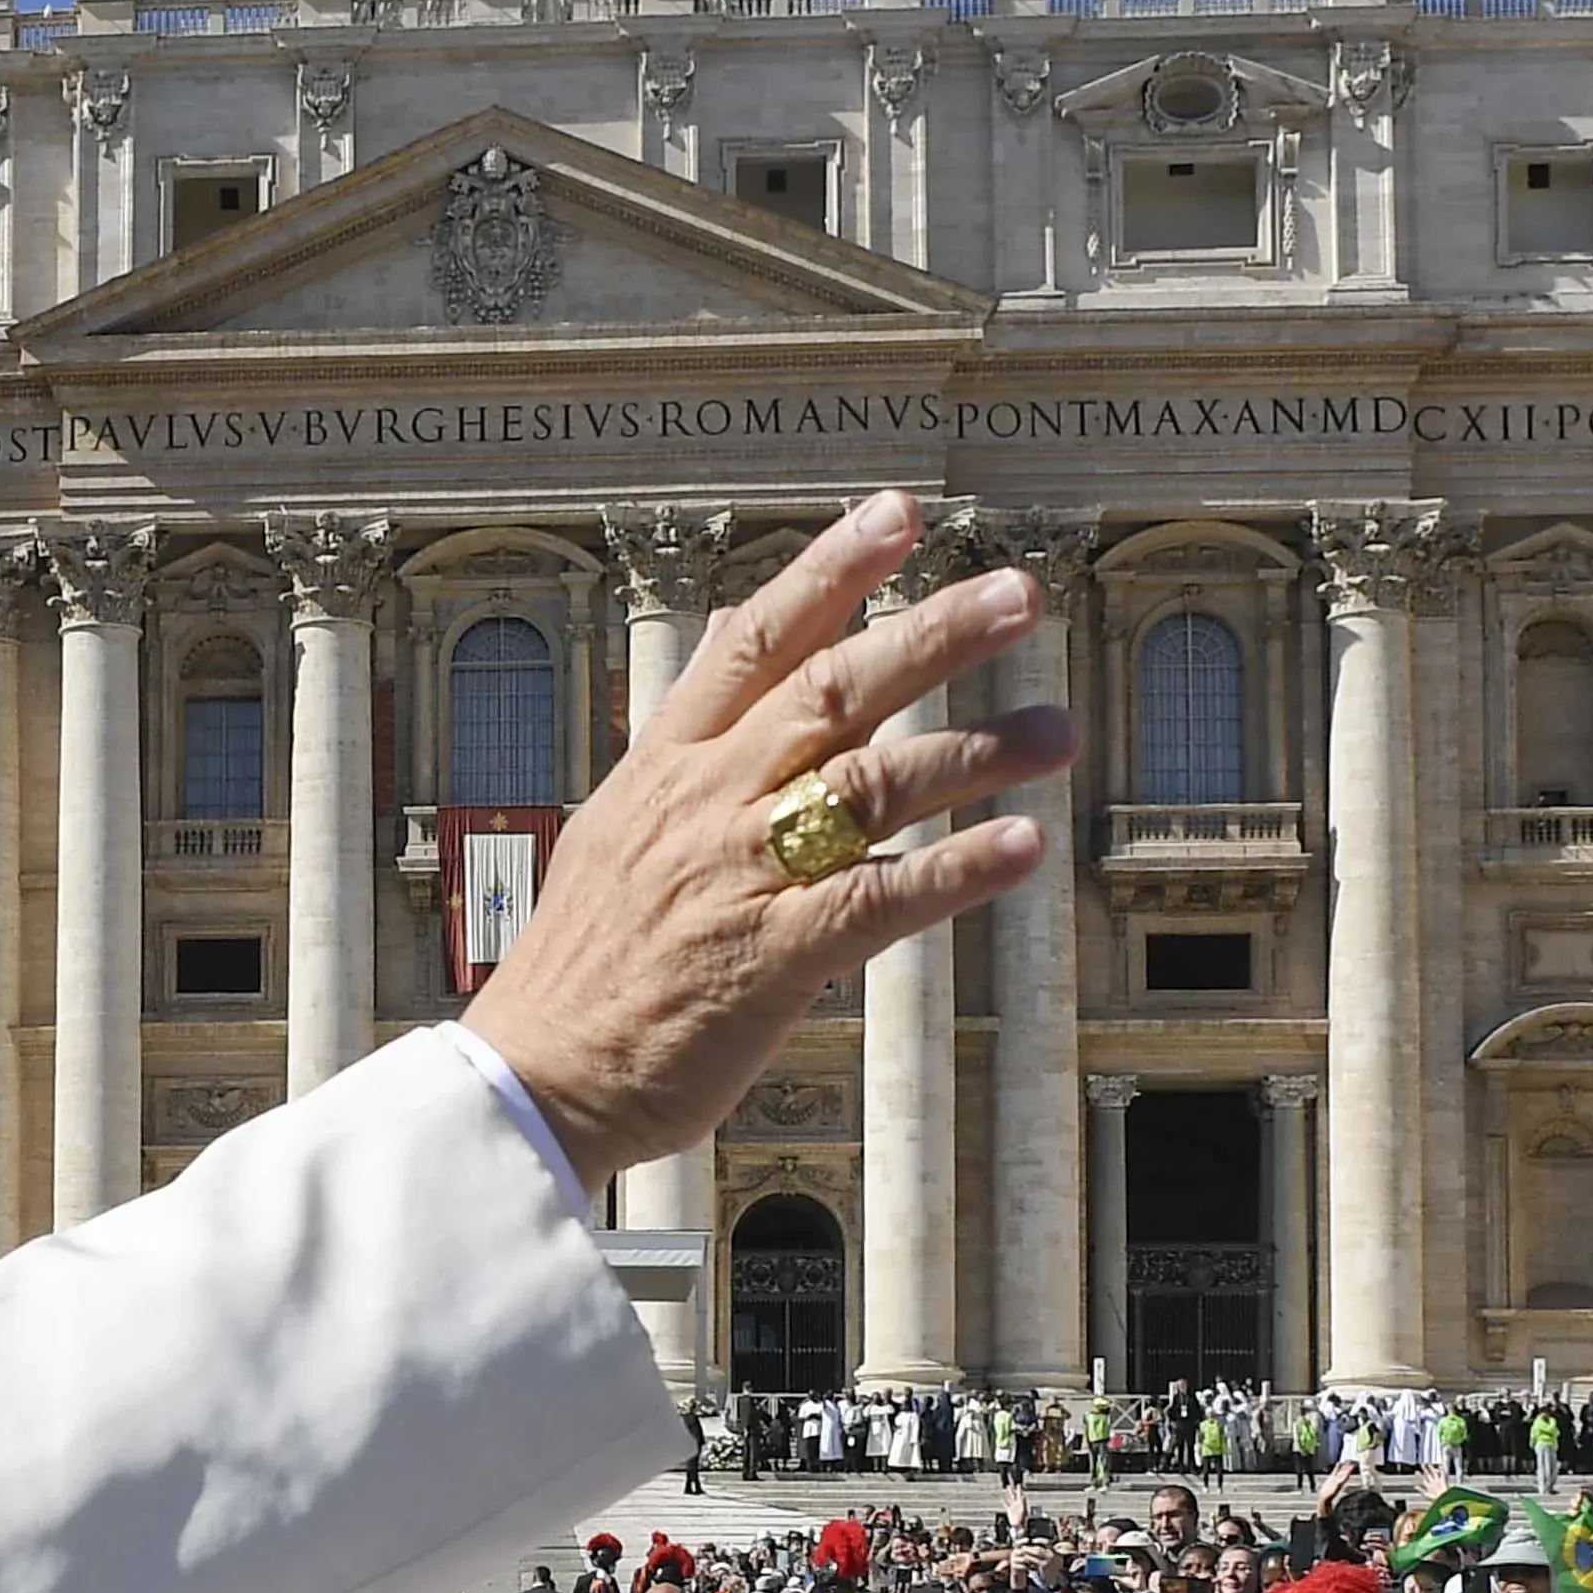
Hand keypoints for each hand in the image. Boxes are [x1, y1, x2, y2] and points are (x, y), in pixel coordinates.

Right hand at [458, 490, 1073, 1189]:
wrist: (534, 1079)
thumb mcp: (617, 824)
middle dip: (932, 634)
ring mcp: (738, 879)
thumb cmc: (584, 965)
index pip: (754, 641)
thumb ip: (685, 732)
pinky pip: (878, 901)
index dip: (829, 571)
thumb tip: (725, 628)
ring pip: (871, 786)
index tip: (900, 512)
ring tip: (1059, 728)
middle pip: (831, 690)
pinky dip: (957, 870)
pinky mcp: (769, 963)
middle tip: (1020, 592)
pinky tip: (1025, 845)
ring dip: (976, 751)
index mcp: (665, 768)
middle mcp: (705, 806)